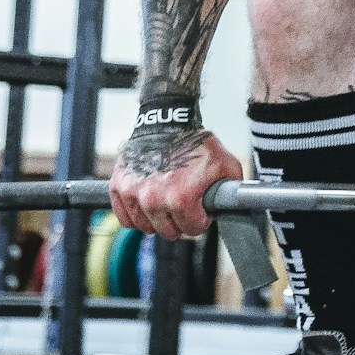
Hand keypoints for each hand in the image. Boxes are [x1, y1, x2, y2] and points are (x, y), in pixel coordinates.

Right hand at [110, 129, 241, 239]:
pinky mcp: (119, 186)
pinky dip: (135, 217)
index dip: (201, 219)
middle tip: (183, 206)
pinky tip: (146, 208)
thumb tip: (236, 208)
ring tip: (166, 205)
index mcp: (181, 199)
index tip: (200, 208)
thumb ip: (232, 191)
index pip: (192, 229)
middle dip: (179, 222)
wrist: (167, 122)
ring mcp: (134, 193)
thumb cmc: (195, 142)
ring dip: (157, 221)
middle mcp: (154, 199)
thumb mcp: (226, 165)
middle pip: (169, 232)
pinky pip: (125, 218)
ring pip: (146, 228)